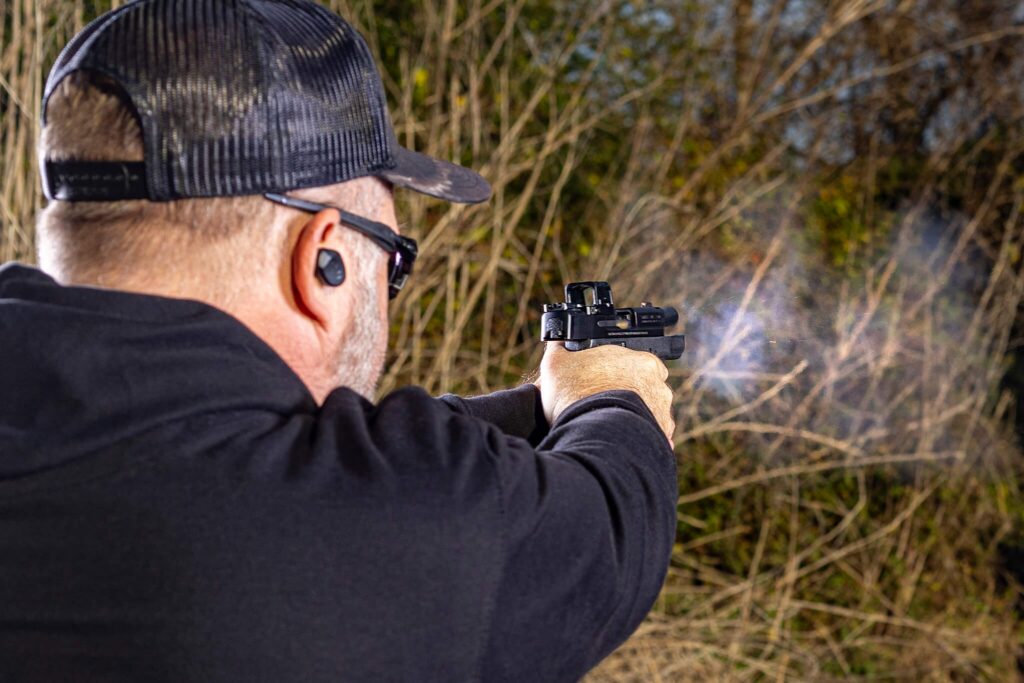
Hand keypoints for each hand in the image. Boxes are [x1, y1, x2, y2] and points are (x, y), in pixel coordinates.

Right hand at [537, 343, 674, 443]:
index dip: (618, 370)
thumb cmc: (575, 396)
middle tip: (605, 401)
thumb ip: (559, 349)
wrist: (590, 434)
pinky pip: (652, 434)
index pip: (637, 361)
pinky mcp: (660, 435)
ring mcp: (662, 411)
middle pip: (646, 386)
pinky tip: (621, 438)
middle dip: (629, 393)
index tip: (603, 378)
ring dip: (635, 415)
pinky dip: (639, 436)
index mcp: (641, 361)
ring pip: (651, 411)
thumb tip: (557, 341)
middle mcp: (658, 384)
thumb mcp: (555, 364)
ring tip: (610, 423)